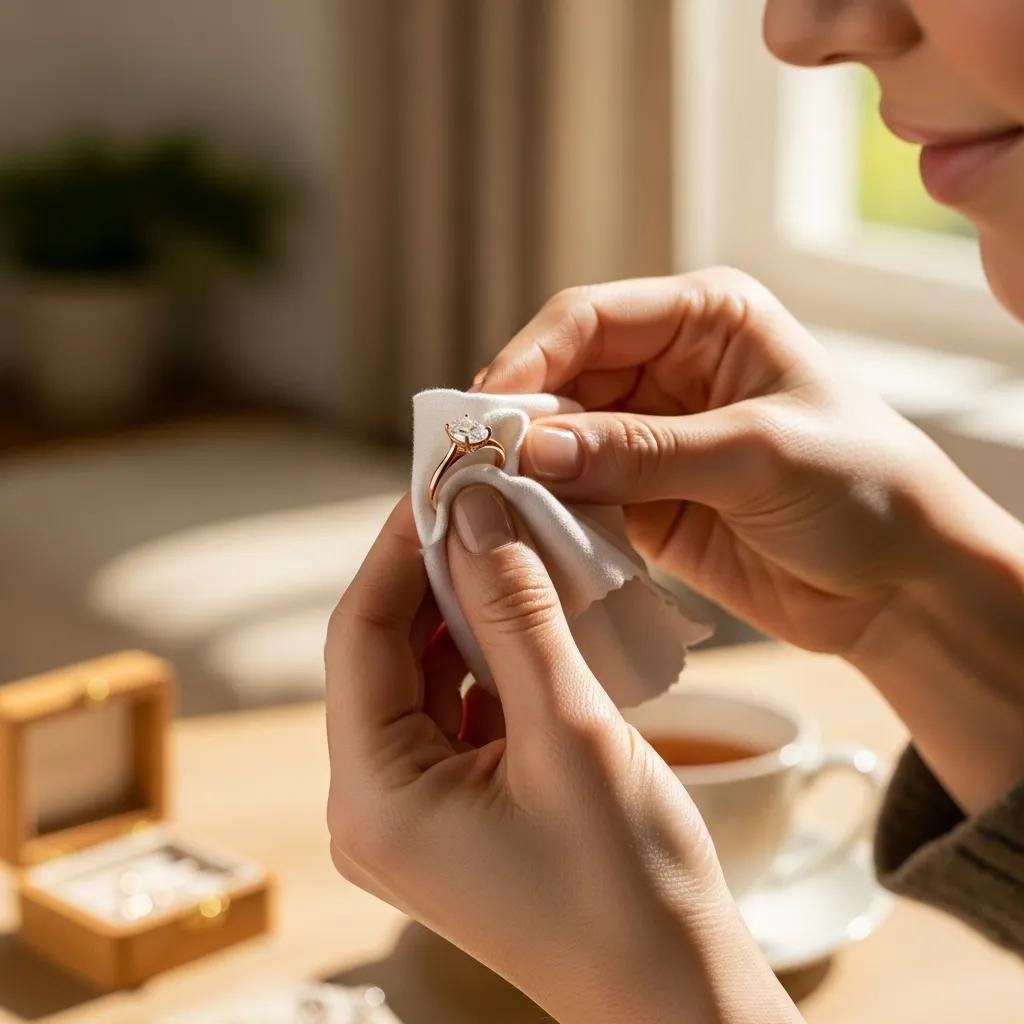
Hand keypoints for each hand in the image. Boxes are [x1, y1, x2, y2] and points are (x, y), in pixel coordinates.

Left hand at [325, 492, 800, 1023]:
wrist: (675, 990)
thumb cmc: (628, 889)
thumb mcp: (570, 734)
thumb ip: (518, 617)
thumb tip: (480, 517)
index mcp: (374, 797)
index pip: (360, 636)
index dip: (399, 549)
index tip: (441, 481)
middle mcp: (378, 801)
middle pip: (390, 650)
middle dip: (437, 571)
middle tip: (485, 498)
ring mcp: (419, 804)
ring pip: (429, 671)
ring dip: (470, 606)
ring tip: (514, 539)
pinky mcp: (461, 801)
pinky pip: (462, 702)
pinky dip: (494, 651)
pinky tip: (531, 607)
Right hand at [477, 268, 1023, 812]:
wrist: (900, 586)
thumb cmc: (864, 489)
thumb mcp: (757, 454)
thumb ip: (642, 451)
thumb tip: (534, 450)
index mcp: (706, 320)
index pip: (590, 320)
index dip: (531, 359)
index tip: (487, 412)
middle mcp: (670, 369)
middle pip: (563, 380)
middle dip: (519, 421)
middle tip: (472, 466)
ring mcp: (652, 438)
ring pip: (561, 441)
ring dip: (527, 471)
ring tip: (490, 503)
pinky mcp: (644, 501)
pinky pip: (578, 497)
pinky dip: (551, 513)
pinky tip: (530, 532)